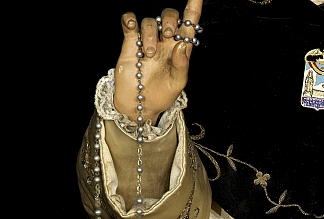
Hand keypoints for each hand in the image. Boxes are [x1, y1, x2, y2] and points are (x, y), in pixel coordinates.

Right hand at [113, 3, 202, 124]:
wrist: (139, 105)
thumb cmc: (161, 95)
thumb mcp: (177, 84)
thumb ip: (182, 65)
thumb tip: (181, 44)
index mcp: (180, 50)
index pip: (189, 24)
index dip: (194, 8)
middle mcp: (164, 42)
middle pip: (169, 16)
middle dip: (170, 20)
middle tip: (169, 35)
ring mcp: (147, 41)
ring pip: (150, 21)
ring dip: (150, 34)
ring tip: (149, 54)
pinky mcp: (130, 43)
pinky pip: (129, 22)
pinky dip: (130, 20)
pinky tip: (131, 26)